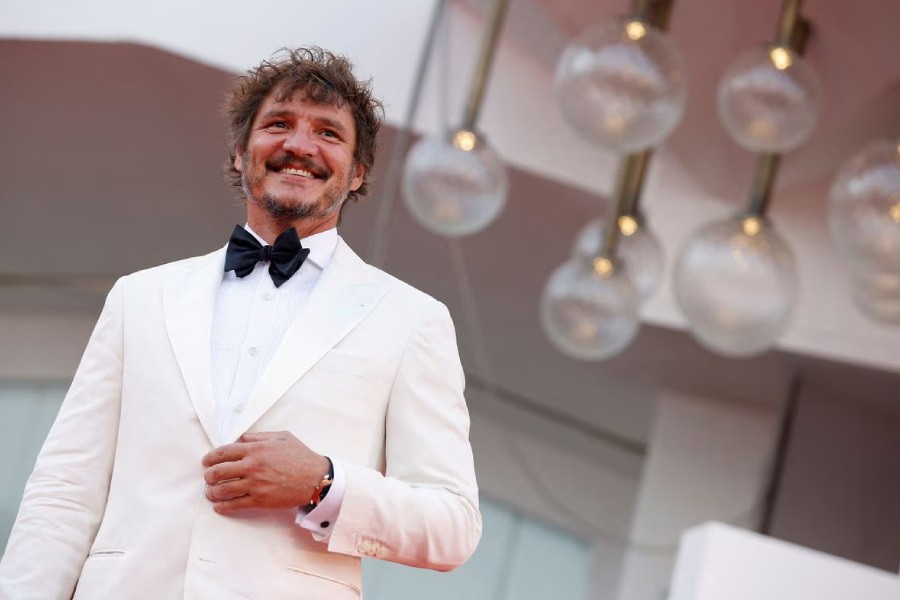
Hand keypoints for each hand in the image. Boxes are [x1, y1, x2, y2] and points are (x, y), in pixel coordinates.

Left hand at [201, 431, 329, 514]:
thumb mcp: (281, 437)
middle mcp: (251, 466)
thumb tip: (241, 439)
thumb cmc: (300, 456)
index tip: (206, 461)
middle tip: (208, 477)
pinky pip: (234, 505)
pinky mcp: (259, 500)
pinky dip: (222, 506)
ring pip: (223, 490)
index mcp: (255, 449)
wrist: (315, 478)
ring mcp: (254, 484)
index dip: (210, 457)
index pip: (223, 452)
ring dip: (212, 492)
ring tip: (210, 492)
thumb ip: (258, 436)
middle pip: (218, 472)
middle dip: (209, 475)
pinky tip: (219, 506)